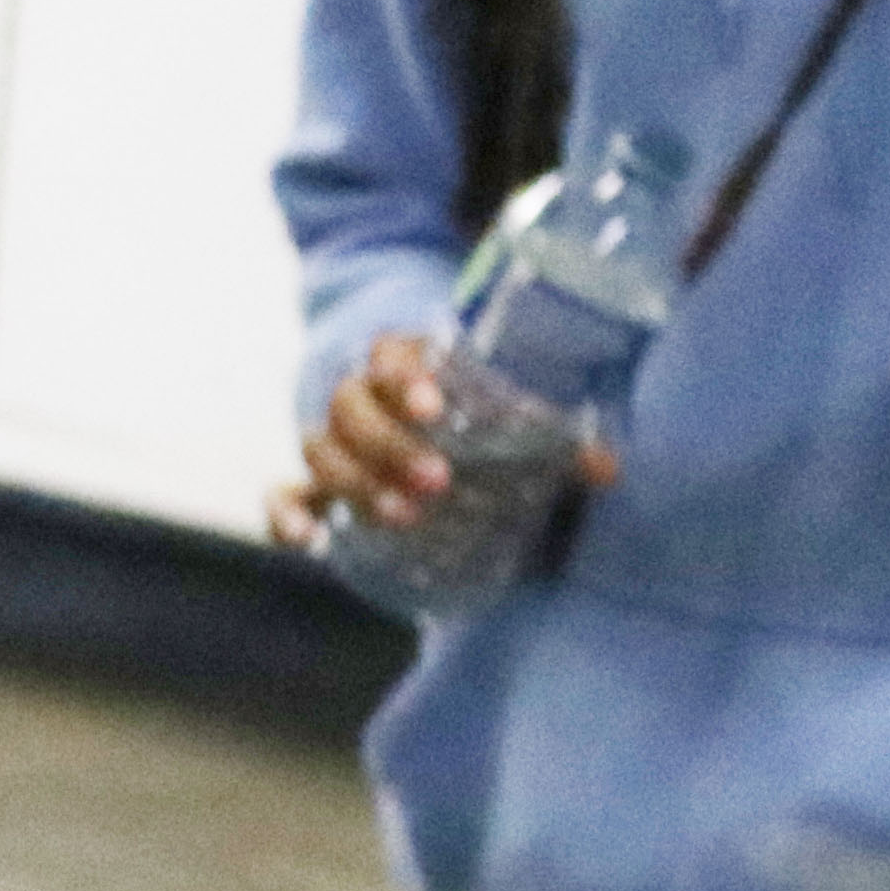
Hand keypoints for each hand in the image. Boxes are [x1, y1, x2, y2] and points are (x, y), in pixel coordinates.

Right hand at [270, 329, 611, 550]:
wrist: (440, 436)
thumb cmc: (483, 424)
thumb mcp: (523, 429)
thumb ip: (558, 442)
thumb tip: (605, 468)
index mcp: (410, 366)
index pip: (389, 353)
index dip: (403, 376)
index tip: (433, 407)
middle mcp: (364, 398)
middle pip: (350, 406)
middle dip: (388, 445)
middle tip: (437, 481)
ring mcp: (336, 442)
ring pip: (320, 448)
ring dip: (356, 481)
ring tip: (405, 517)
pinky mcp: (319, 487)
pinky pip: (285, 491)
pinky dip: (285, 510)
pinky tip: (306, 537)